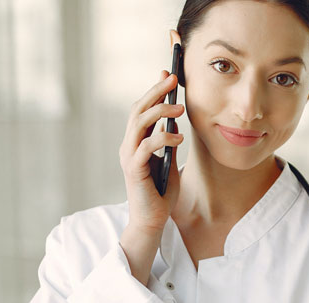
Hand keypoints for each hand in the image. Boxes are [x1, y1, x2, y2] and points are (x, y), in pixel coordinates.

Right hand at [118, 70, 184, 233]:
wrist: (152, 221)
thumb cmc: (161, 194)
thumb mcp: (169, 162)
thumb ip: (168, 142)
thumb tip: (174, 120)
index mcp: (135, 142)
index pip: (142, 110)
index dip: (154, 90)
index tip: (168, 74)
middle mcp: (128, 146)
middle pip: (138, 110)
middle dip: (156, 91)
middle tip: (174, 78)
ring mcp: (129, 156)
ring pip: (139, 124)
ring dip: (160, 111)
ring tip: (180, 107)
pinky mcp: (134, 170)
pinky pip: (146, 147)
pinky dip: (162, 138)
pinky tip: (178, 138)